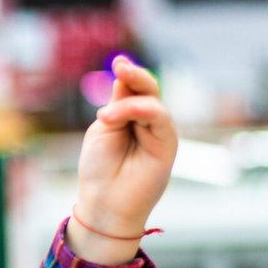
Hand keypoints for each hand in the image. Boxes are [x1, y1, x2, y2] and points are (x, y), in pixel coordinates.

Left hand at [70, 56, 177, 260]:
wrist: (103, 204)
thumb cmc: (99, 170)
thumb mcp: (103, 129)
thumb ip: (117, 105)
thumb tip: (124, 75)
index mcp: (130, 118)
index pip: (133, 89)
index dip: (128, 75)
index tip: (118, 63)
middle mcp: (147, 123)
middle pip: (148, 90)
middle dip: (135, 75)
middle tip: (120, 66)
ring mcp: (159, 133)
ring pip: (153, 102)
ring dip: (129, 102)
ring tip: (105, 117)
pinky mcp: (167, 145)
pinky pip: (160, 118)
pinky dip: (140, 111)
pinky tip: (115, 116)